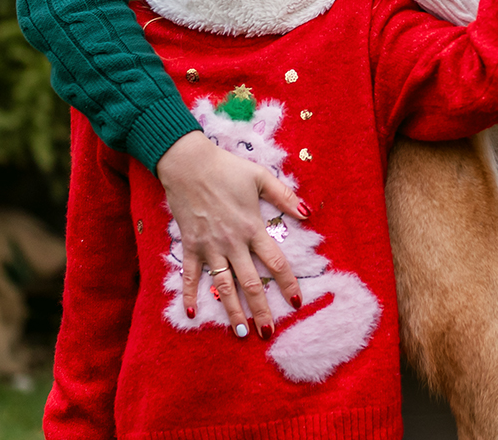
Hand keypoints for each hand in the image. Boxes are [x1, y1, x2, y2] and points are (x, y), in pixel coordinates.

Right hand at [157, 130, 304, 338]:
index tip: (296, 302)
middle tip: (269, 332)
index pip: (276, 262)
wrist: (189, 165)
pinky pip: (190, 276)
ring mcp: (210, 247)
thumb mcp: (261, 177)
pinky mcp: (190, 246)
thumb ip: (285, 196)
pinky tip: (191, 314)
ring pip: (224, 286)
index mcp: (252, 228)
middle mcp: (233, 243)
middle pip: (251, 282)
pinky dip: (190, 295)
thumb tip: (308, 213)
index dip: (287, 283)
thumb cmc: (227, 169)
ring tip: (240, 333)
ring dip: (232, 310)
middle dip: (261, 310)